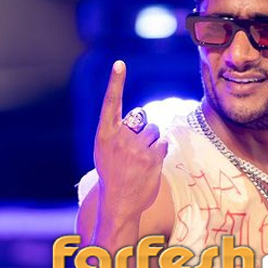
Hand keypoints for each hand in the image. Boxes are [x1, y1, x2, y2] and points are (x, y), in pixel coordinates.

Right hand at [93, 60, 167, 218]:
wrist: (119, 202)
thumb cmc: (113, 176)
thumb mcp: (105, 152)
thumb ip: (118, 133)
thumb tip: (140, 119)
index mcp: (104, 134)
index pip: (110, 103)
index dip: (116, 83)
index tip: (119, 64)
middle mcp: (119, 138)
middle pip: (141, 118)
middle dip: (143, 130)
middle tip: (135, 151)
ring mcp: (136, 148)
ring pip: (154, 130)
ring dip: (153, 141)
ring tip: (142, 160)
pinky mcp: (151, 157)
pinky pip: (163, 142)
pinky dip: (161, 150)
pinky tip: (151, 164)